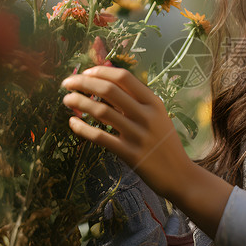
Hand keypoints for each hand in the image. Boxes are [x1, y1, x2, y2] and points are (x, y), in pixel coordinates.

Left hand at [60, 65, 232, 236]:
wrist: (179, 174)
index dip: (101, 71)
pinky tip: (72, 123)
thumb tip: (105, 84)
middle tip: (67, 83)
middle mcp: (146, 115)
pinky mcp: (129, 154)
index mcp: (154, 102)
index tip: (85, 73)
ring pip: (101, 111)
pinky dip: (82, 128)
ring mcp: (138, 135)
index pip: (123, 77)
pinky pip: (100, 137)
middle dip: (83, 83)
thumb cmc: (164, 143)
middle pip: (109, 90)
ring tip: (66, 99)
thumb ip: (136, 102)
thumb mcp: (157, 117)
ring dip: (79, 102)